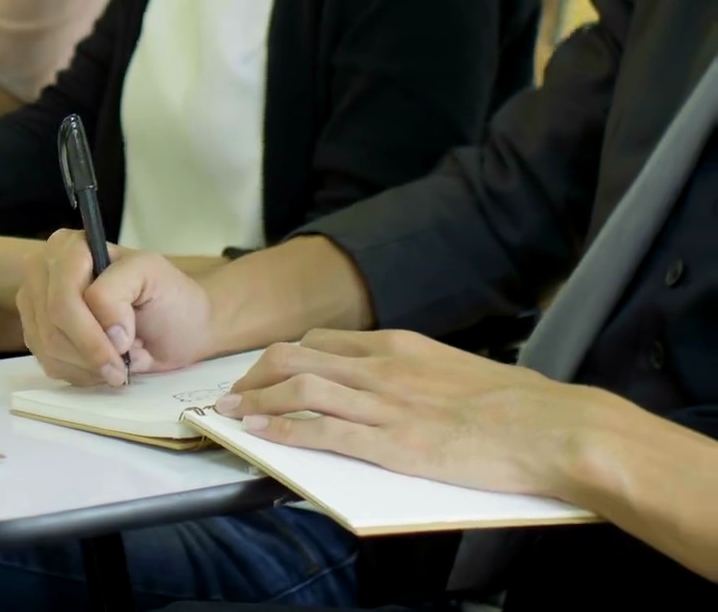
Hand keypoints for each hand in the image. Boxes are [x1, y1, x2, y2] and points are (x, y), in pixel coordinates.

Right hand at [17, 232, 213, 387]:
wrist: (178, 330)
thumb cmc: (167, 298)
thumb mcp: (150, 274)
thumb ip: (118, 290)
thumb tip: (106, 332)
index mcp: (69, 247)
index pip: (64, 294)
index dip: (91, 327)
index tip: (125, 345)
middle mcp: (43, 272)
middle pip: (53, 322)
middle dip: (90, 351)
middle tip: (122, 368)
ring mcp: (36, 305)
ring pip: (48, 346)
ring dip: (87, 365)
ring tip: (116, 363)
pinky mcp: (36, 335)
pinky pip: (48, 363)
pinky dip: (79, 373)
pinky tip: (100, 365)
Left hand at [216, 330, 599, 498]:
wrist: (555, 428)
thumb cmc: (520, 406)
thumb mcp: (458, 371)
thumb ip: (420, 374)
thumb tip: (404, 387)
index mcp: (402, 347)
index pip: (324, 342)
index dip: (284, 357)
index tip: (265, 371)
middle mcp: (385, 368)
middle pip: (297, 358)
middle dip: (256, 375)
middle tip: (234, 393)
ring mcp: (387, 406)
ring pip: (301, 390)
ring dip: (258, 402)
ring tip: (232, 414)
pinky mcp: (395, 445)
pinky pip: (324, 433)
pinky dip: (285, 432)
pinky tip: (262, 436)